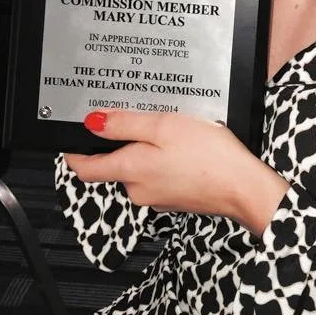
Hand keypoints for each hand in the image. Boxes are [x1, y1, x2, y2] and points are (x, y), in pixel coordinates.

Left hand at [66, 110, 289, 237]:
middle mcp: (138, 190)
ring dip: (148, 150)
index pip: (86, 169)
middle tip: (140, 118)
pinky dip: (166, 160)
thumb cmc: (208, 156)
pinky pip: (160, 174)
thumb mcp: (163, 127)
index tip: (72, 140)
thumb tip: (93, 122)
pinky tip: (186, 147)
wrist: (243, 187)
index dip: (75, 153)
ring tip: (171, 129)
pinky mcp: (177, 196)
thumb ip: (125, 125)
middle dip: (123, 143)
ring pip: (141, 168)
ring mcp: (158, 196)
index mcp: (130, 171)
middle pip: (116, 165)